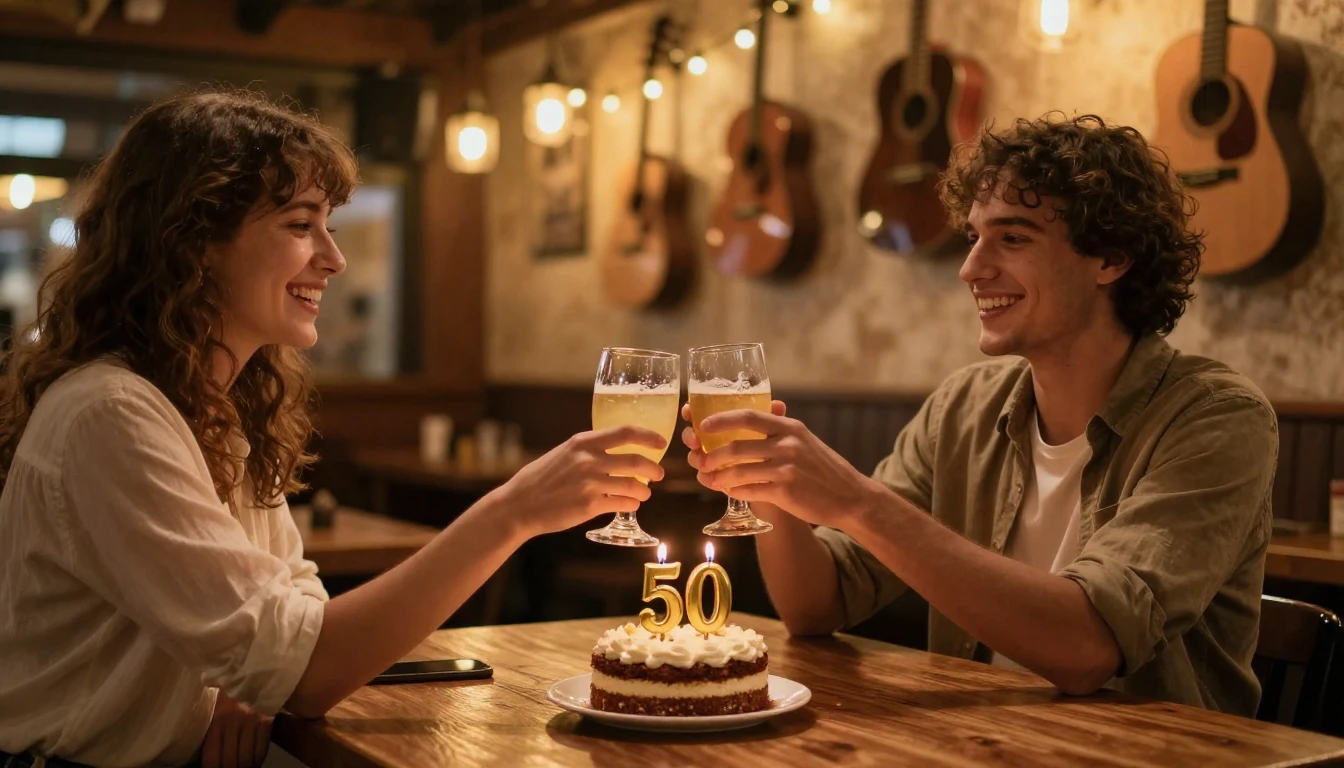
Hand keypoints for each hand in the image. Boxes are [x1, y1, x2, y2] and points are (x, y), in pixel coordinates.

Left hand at [200, 690, 271, 767]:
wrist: (249, 669)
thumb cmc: (227, 692)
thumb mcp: (213, 709)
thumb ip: (212, 731)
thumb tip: (210, 758)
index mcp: (215, 720)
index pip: (212, 757)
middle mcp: (233, 722)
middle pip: (230, 761)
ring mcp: (251, 721)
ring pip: (247, 759)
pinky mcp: (266, 720)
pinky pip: (262, 749)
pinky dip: (257, 761)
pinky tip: (254, 764)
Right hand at [495, 426, 666, 537]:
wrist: (520, 504)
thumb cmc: (541, 478)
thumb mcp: (564, 453)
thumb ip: (588, 451)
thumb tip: (615, 451)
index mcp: (583, 442)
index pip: (626, 432)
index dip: (649, 436)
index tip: (661, 441)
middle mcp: (588, 460)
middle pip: (637, 461)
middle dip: (654, 468)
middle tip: (659, 473)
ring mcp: (590, 483)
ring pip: (634, 485)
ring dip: (644, 490)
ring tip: (644, 493)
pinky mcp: (590, 505)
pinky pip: (622, 503)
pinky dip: (631, 503)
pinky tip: (630, 503)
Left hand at [682, 403, 884, 528]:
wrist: (850, 497)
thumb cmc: (823, 469)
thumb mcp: (804, 441)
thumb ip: (779, 433)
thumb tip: (747, 428)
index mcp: (789, 428)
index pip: (748, 416)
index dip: (722, 419)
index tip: (703, 424)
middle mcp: (787, 445)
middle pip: (737, 446)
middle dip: (712, 455)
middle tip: (701, 461)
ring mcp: (786, 468)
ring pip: (739, 471)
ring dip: (719, 477)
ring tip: (710, 480)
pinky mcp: (785, 492)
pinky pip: (750, 491)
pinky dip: (735, 492)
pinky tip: (730, 492)